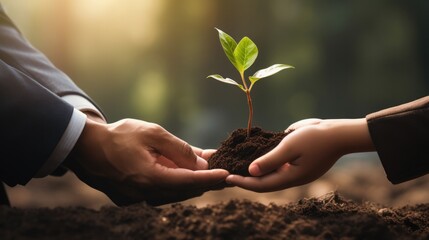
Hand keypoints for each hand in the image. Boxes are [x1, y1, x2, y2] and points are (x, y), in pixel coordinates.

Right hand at [65, 115, 228, 205]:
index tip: (227, 174)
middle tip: (222, 172)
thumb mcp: (152, 133)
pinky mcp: (129, 198)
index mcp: (150, 178)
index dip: (211, 179)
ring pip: (172, 194)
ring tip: (207, 172)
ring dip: (190, 183)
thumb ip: (179, 149)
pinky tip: (182, 174)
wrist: (84, 146)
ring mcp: (135, 199)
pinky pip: (159, 193)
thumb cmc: (118, 136)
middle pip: (183, 191)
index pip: (189, 182)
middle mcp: (144, 194)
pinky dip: (173, 184)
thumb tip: (201, 163)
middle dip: (204, 181)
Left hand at [226, 118, 374, 191]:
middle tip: (228, 174)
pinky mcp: (297, 162)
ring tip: (238, 167)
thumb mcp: (290, 147)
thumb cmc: (315, 138)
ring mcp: (295, 170)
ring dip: (255, 172)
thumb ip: (270, 160)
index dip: (243, 182)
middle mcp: (291, 177)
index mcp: (290, 177)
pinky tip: (255, 157)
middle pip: (264, 183)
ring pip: (270, 175)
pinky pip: (278, 166)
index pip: (261, 185)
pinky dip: (265, 163)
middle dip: (246, 179)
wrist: (338, 134)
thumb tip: (251, 171)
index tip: (228, 177)